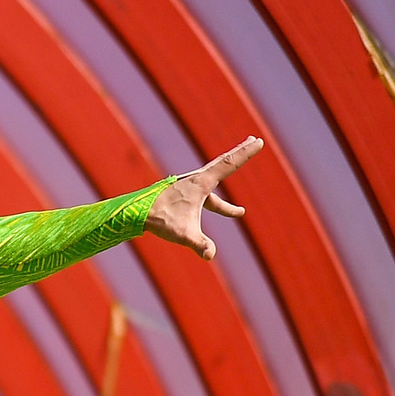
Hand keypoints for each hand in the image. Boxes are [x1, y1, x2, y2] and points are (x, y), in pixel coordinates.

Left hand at [141, 135, 260, 258]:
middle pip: (224, 163)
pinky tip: (232, 212)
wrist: (135, 213)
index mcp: (201, 183)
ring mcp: (189, 187)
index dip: (245, 153)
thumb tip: (209, 255)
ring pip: (216, 183)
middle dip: (241, 153)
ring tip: (240, 211)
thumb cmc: (159, 220)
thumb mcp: (183, 234)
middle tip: (255, 139)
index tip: (259, 141)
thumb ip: (198, 244)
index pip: (229, 164)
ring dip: (229, 195)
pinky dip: (220, 205)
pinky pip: (209, 197)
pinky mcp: (184, 195)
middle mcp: (196, 180)